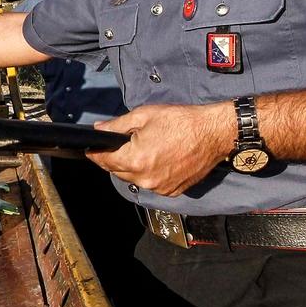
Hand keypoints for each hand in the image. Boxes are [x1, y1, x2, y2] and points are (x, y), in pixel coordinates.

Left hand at [86, 102, 234, 196]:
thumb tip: (99, 130)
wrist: (214, 133)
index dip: (96, 154)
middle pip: (117, 172)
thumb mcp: (144, 115)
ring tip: (144, 149)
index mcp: (136, 159)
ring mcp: (160, 187)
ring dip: (132, 167)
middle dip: (115, 158)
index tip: (91, 149)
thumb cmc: (182, 121)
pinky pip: (151, 184)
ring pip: (134, 179)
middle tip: (121, 144)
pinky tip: (158, 159)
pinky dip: (149, 173)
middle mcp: (146, 178)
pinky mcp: (172, 191)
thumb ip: (117, 125)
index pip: (104, 161)